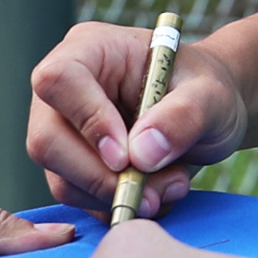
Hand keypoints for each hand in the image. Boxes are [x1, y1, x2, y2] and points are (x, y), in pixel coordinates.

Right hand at [26, 20, 250, 219]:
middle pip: (47, 140)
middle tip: (153, 192)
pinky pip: (80, 199)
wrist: (209, 116)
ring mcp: (63, 131)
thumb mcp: (210, 96)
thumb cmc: (206, 91)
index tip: (127, 157)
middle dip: (102, 178)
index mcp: (90, 50)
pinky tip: (156, 194)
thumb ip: (182, 117)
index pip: (59, 80)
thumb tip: (141, 155)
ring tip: (170, 187)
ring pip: (61, 179)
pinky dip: (118, 207)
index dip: (88, 122)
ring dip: (118, 196)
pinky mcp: (72, 167)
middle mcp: (64, 91)